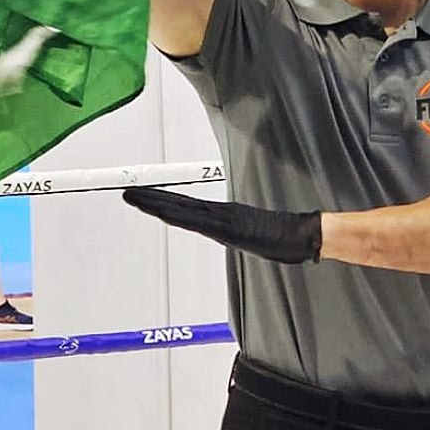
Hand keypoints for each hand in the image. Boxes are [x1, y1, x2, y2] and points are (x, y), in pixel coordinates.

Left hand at [123, 186, 322, 263]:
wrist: (302, 235)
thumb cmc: (282, 236)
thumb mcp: (252, 235)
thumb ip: (237, 232)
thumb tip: (229, 233)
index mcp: (222, 215)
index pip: (184, 207)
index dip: (161, 200)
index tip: (141, 197)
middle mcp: (218, 213)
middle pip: (177, 204)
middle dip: (151, 199)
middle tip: (127, 193)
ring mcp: (222, 219)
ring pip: (182, 210)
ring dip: (156, 204)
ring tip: (134, 198)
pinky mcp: (228, 226)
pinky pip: (197, 221)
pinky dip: (177, 215)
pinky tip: (162, 212)